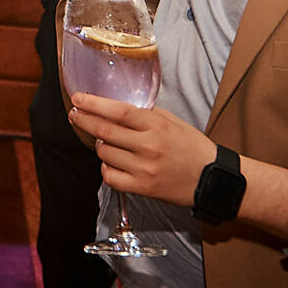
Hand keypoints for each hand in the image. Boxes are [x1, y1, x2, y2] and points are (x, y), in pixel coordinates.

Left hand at [68, 91, 213, 206]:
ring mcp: (144, 169)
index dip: (94, 104)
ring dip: (99, 145)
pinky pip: (110, 177)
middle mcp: (148, 146)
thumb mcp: (172, 121)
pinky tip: (112, 162)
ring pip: (105, 154)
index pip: (118, 110)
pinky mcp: (143, 188)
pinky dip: (106, 168)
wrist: (212, 178)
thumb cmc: (192, 147)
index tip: (78, 98)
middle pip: (105, 131)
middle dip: (84, 121)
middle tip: (75, 115)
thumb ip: (146, 113)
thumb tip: (117, 106)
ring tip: (106, 141)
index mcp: (156, 125)